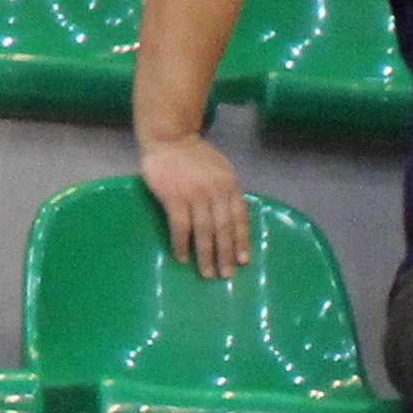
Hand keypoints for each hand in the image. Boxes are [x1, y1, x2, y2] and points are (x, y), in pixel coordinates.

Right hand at [139, 134, 253, 279]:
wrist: (169, 137)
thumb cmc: (196, 158)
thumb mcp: (222, 171)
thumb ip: (229, 193)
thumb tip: (237, 224)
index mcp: (230, 185)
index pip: (240, 218)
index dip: (242, 241)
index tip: (243, 261)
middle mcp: (216, 190)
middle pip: (224, 229)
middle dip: (226, 255)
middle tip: (226, 275)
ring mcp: (195, 194)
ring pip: (204, 231)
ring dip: (206, 255)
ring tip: (208, 273)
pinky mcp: (174, 197)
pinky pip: (180, 227)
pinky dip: (182, 245)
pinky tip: (183, 258)